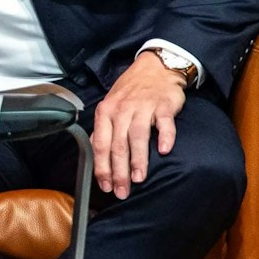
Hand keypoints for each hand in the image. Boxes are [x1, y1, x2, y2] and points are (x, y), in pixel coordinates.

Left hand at [90, 51, 186, 199]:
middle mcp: (121, 110)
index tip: (105, 186)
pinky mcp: (163, 105)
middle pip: (117, 144)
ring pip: (137, 136)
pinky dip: (165, 137)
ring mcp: (143, 107)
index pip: (99, 144)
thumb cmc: (131, 91)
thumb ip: (103, 128)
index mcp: (105, 112)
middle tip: (122, 190)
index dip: (102, 167)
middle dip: (118, 171)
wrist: (155, 68)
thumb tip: (93, 151)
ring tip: (139, 178)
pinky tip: (165, 151)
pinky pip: (163, 123)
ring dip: (138, 159)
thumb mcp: (110, 106)